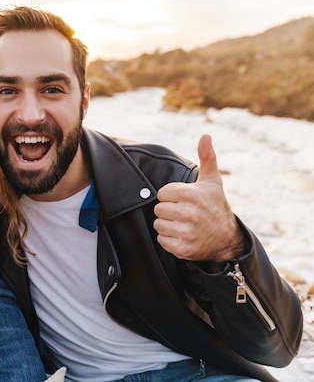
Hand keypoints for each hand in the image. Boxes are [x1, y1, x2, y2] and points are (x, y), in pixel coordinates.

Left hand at [153, 134, 244, 262]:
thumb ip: (206, 156)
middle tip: (184, 213)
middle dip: (169, 211)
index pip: (162, 194)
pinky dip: (169, 239)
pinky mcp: (181, 248)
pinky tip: (183, 236)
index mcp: (190, 194)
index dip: (172, 197)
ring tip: (183, 224)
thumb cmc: (216, 206)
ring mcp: (185, 232)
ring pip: (158, 224)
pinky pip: (161, 240)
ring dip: (168, 225)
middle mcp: (187, 213)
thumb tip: (206, 135)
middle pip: (158, 209)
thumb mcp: (211, 180)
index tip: (185, 200)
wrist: (226, 238)